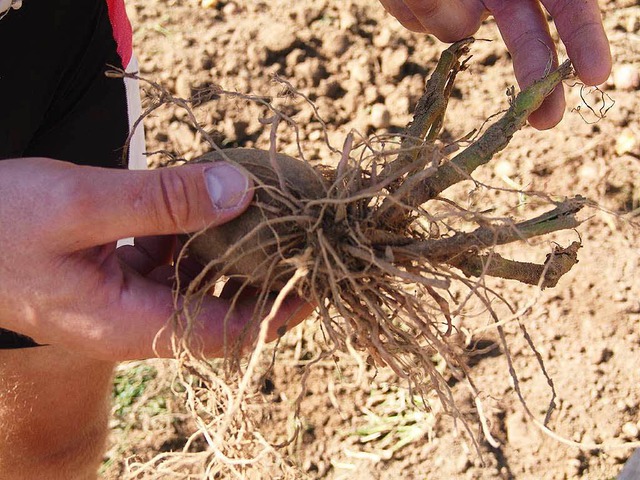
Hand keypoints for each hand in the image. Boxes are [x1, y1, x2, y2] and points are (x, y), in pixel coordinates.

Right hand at [0, 158, 311, 360]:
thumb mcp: (80, 204)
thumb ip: (161, 200)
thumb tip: (241, 191)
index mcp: (128, 325)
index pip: (222, 334)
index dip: (275, 312)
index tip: (315, 283)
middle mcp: (135, 320)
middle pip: (218, 309)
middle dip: (261, 278)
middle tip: (301, 238)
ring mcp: (127, 297)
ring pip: (198, 280)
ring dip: (231, 250)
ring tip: (268, 215)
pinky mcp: (120, 272)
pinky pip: (173, 258)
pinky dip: (196, 232)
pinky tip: (209, 202)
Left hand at [379, 0, 611, 128]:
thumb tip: (464, 23)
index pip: (568, 3)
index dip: (582, 36)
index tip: (595, 75)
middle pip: (528, 37)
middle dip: (538, 82)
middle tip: (546, 122)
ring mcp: (467, 3)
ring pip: (454, 27)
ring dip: (437, 11)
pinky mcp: (433, 13)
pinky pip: (419, 20)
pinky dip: (407, 6)